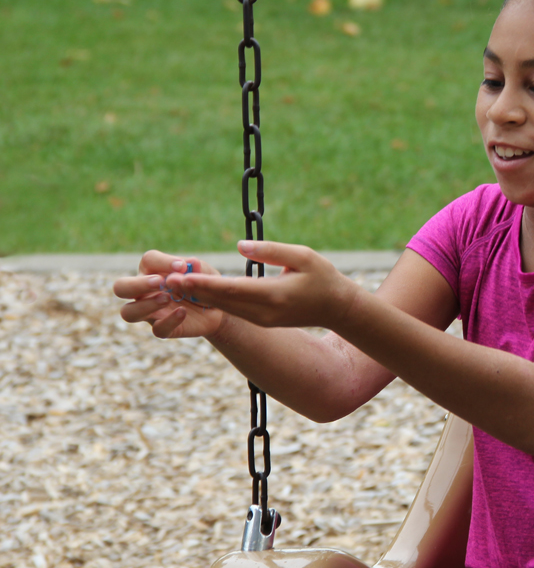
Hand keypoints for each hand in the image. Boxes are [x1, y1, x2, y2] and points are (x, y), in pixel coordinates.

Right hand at [114, 251, 224, 338]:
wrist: (217, 308)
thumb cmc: (202, 284)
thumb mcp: (204, 272)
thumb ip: (196, 268)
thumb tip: (190, 263)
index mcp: (153, 271)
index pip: (147, 261)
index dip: (162, 261)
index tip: (182, 266)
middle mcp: (144, 292)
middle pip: (120, 287)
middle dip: (137, 284)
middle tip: (159, 282)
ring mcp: (151, 312)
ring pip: (128, 312)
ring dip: (145, 304)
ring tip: (167, 298)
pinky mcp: (163, 328)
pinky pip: (157, 329)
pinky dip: (169, 321)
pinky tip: (183, 312)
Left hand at [163, 241, 354, 330]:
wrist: (336, 308)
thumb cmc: (323, 277)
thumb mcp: (303, 256)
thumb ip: (271, 250)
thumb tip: (239, 246)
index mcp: (273, 296)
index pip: (230, 290)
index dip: (202, 284)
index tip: (179, 276)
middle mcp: (263, 312)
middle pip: (220, 301)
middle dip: (191, 291)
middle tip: (163, 280)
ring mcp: (261, 319)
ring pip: (223, 308)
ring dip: (198, 297)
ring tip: (173, 284)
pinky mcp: (260, 320)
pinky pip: (232, 310)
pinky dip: (213, 301)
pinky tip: (196, 291)